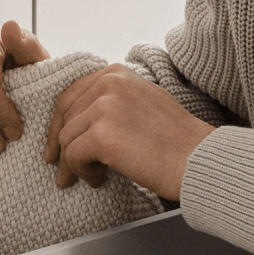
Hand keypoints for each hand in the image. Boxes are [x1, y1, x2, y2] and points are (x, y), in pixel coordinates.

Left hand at [44, 63, 212, 202]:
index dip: (59, 124)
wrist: (198, 159)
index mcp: (116, 74)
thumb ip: (110, 103)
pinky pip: (73, 157)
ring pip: (67, 139)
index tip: (56, 146)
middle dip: (61, 148)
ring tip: (91, 177)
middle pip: (65, 119)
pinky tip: (98, 180)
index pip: (70, 96)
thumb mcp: (141, 102)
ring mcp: (104, 108)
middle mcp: (108, 84)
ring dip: (74, 164)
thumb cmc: (175, 139)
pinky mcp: (102, 136)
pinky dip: (81, 172)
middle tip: (63, 173)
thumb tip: (78, 124)